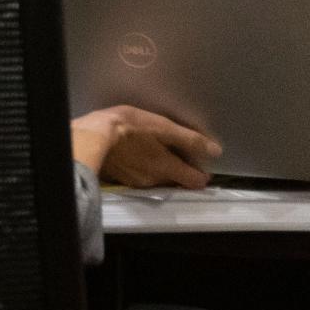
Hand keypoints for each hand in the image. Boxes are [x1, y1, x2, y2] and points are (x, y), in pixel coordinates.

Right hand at [71, 105, 221, 187]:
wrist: (94, 135)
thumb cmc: (131, 127)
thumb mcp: (163, 127)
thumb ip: (189, 140)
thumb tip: (215, 151)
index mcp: (167, 169)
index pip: (194, 182)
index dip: (202, 174)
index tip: (202, 165)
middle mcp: (154, 181)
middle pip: (176, 180)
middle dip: (179, 169)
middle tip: (177, 151)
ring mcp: (136, 181)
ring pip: (158, 178)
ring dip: (160, 167)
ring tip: (155, 148)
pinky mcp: (122, 178)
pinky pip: (141, 175)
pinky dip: (144, 166)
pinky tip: (139, 152)